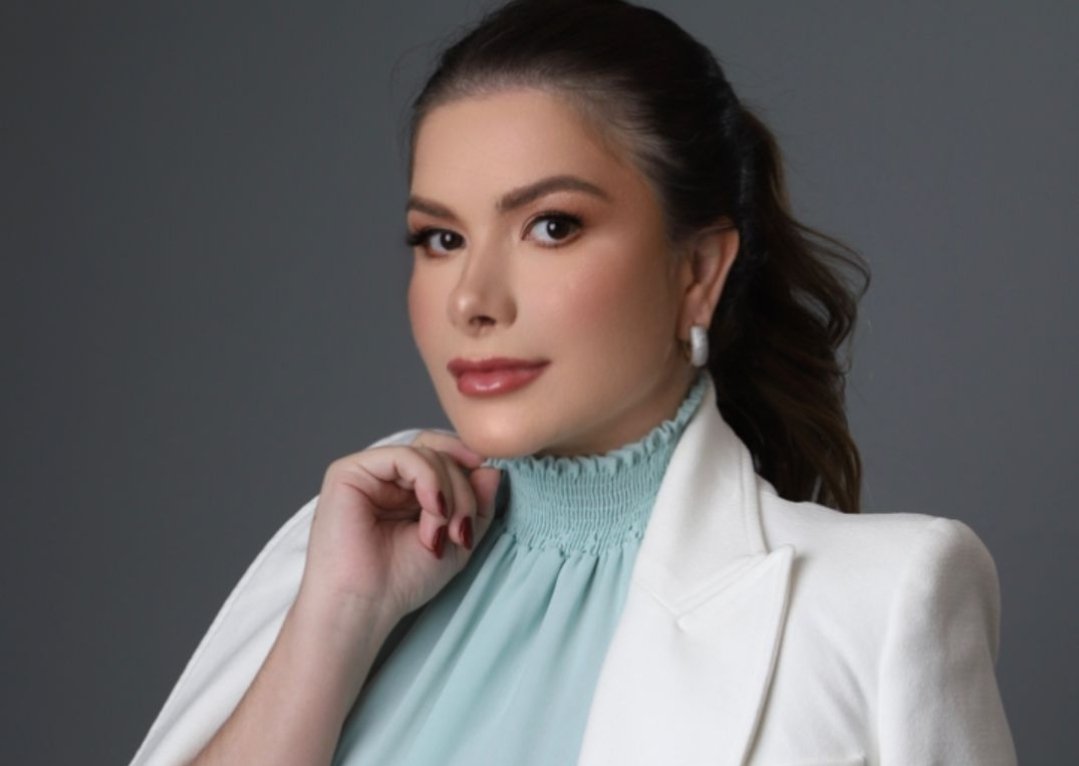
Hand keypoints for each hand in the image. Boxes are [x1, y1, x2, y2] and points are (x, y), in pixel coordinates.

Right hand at [297, 430, 501, 627]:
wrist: (362, 606)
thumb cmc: (401, 581)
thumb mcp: (456, 540)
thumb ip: (476, 504)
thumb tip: (493, 468)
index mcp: (407, 489)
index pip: (444, 456)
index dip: (470, 465)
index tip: (488, 482)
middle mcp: (387, 476)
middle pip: (440, 453)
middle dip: (463, 490)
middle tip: (461, 530)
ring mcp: (368, 471)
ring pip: (427, 453)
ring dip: (449, 493)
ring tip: (440, 532)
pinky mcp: (349, 471)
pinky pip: (404, 456)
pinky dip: (429, 480)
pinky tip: (432, 511)